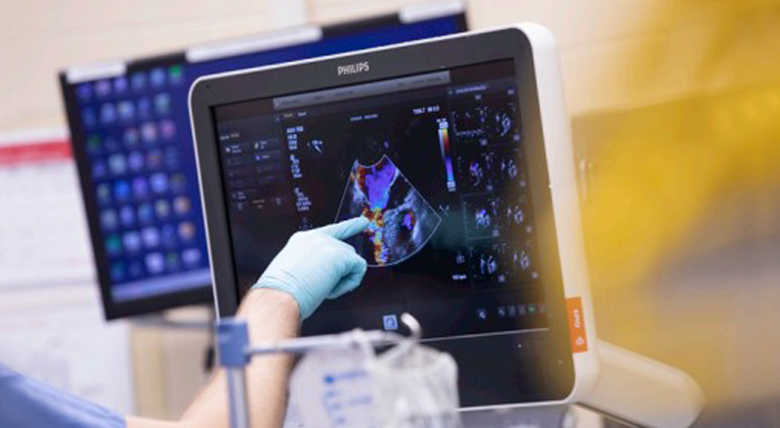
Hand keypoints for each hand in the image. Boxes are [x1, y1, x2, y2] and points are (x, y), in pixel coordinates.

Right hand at [252, 217, 369, 319]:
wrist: (279, 295)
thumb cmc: (282, 292)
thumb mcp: (295, 272)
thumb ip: (314, 265)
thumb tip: (330, 276)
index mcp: (302, 240)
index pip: (332, 231)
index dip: (350, 226)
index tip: (364, 222)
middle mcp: (316, 237)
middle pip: (344, 251)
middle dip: (340, 271)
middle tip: (319, 286)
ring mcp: (329, 244)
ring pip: (352, 262)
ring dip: (341, 280)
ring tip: (320, 288)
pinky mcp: (341, 254)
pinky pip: (359, 269)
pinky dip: (349, 284)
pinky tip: (331, 289)